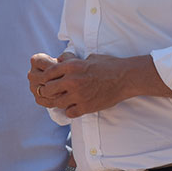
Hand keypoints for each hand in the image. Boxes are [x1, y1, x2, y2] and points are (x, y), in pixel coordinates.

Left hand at [29, 52, 154, 117]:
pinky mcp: (86, 107)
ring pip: (57, 103)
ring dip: (59, 102)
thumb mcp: (87, 57)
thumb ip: (71, 60)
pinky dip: (70, 110)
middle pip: (47, 90)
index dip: (45, 78)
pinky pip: (69, 113)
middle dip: (48, 91)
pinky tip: (75, 106)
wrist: (125, 78)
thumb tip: (59, 60)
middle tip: (53, 92)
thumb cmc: (108, 65)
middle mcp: (72, 80)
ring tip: (65, 99)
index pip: (47, 73)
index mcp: (71, 66)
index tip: (48, 81)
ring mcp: (78, 95)